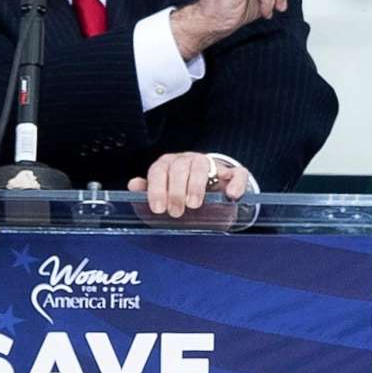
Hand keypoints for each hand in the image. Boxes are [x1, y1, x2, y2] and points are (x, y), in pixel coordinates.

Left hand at [128, 152, 253, 218]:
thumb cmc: (180, 204)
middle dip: (176, 190)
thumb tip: (133, 184)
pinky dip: (236, 184)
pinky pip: (238, 173)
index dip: (157, 189)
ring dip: (196, 185)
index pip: (159, 170)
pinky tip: (230, 196)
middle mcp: (188, 161)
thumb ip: (146, 195)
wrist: (210, 211)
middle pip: (180, 166)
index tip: (159, 208)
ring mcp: (211, 165)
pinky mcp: (233, 175)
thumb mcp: (161, 203)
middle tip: (176, 211)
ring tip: (194, 204)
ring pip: (203, 165)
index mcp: (168, 166)